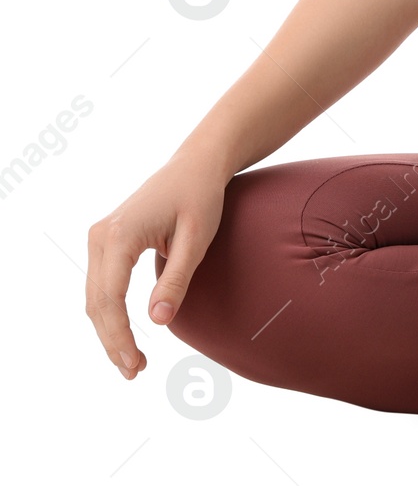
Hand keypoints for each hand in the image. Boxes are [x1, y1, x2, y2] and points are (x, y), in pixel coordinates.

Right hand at [85, 154, 228, 380]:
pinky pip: (101, 285)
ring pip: (95, 297)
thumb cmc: (201, 196)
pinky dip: (109, 313)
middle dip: (112, 341)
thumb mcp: (197, 238)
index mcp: (119, 235)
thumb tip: (158, 322)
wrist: (196, 164)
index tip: (135, 364)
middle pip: (97, 303)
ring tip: (132, 363)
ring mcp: (99, 237)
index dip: (119, 336)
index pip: (110, 299)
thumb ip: (177, 278)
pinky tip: (124, 334)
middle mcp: (100, 236)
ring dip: (108, 331)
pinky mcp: (106, 241)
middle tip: (135, 373)